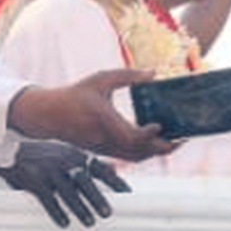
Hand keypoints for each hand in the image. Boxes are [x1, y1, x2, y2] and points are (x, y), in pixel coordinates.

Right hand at [0, 142, 128, 227]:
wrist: (10, 149)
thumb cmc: (44, 154)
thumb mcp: (68, 152)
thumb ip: (89, 162)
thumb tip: (114, 170)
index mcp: (76, 155)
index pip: (101, 168)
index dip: (115, 181)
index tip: (128, 194)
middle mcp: (65, 161)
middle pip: (85, 181)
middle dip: (97, 198)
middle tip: (108, 213)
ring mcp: (49, 169)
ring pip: (68, 191)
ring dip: (80, 208)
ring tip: (89, 222)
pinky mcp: (33, 179)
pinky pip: (47, 198)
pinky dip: (56, 212)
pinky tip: (64, 223)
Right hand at [7, 69, 177, 161]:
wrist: (49, 115)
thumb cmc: (74, 95)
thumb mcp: (100, 80)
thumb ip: (127, 75)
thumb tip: (154, 72)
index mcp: (104, 120)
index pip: (131, 135)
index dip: (148, 134)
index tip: (160, 125)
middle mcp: (105, 139)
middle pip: (140, 152)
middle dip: (162, 148)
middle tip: (182, 140)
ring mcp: (104, 148)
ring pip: (136, 158)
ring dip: (156, 153)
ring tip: (173, 143)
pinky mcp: (103, 152)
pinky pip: (129, 158)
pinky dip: (145, 154)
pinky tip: (155, 144)